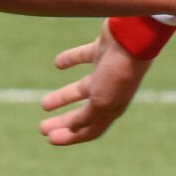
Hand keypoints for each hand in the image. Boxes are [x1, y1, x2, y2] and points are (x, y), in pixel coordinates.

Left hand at [40, 26, 153, 145]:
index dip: (71, 137)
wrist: (133, 36)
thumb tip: (72, 130)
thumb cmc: (118, 72)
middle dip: (63, 122)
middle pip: (83, 112)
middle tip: (42, 128)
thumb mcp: (100, 102)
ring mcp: (106, 71)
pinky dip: (70, 60)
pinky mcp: (102, 50)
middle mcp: (111, 91)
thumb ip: (86, 117)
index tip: (49, 139)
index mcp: (112, 108)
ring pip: (81, 89)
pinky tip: (58, 64)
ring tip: (44, 105)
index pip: (91, 129)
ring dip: (62, 97)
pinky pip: (83, 57)